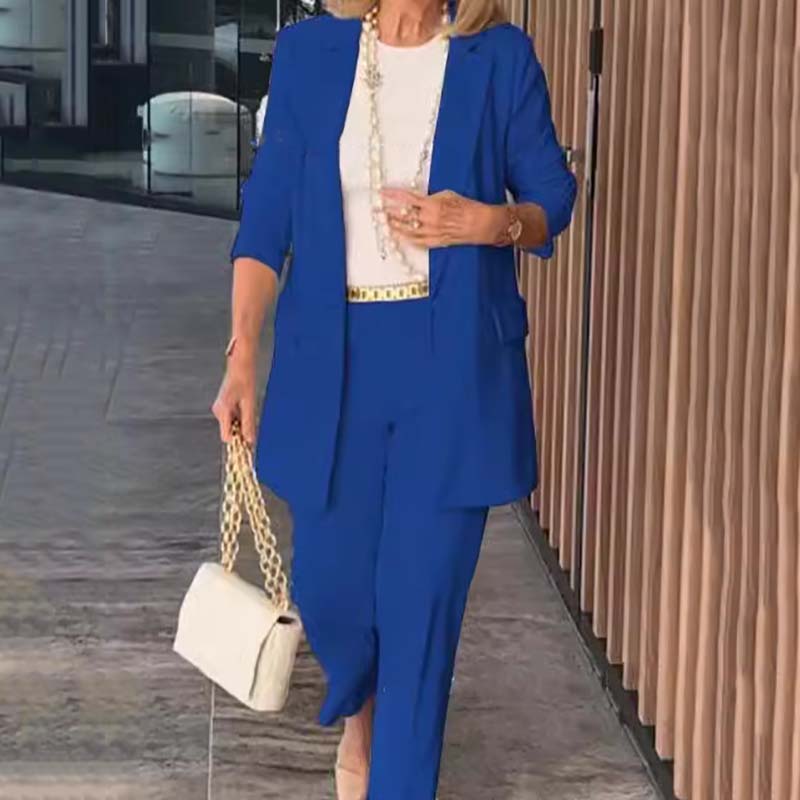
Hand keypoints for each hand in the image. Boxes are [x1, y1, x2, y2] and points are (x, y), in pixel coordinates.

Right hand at [211, 351, 257, 445]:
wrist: (240, 364)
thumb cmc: (245, 380)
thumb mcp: (250, 402)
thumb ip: (249, 422)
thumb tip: (250, 440)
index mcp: (223, 411)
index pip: (227, 437)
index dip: (237, 442)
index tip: (249, 445)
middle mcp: (218, 411)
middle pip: (229, 431)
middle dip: (241, 432)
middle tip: (254, 425)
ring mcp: (220, 408)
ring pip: (231, 424)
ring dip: (241, 424)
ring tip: (250, 409)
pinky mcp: (223, 405)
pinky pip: (232, 417)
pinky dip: (240, 417)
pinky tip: (246, 406)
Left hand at [382, 187, 505, 247]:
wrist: (480, 223)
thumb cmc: (466, 207)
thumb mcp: (447, 195)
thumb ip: (430, 198)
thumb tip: (419, 200)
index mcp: (431, 204)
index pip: (406, 198)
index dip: (392, 195)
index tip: (381, 193)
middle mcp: (428, 219)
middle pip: (402, 216)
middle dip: (388, 212)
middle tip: (378, 210)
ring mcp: (431, 232)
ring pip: (406, 231)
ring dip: (394, 226)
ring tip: (386, 223)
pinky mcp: (435, 242)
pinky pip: (416, 242)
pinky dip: (406, 239)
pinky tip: (399, 236)